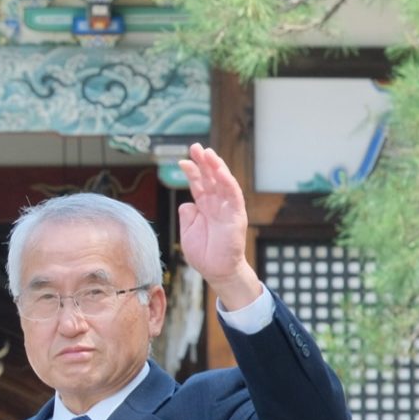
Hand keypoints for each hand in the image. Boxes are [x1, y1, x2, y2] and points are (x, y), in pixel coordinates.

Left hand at [177, 142, 262, 308]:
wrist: (217, 272)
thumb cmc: (203, 254)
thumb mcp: (188, 232)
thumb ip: (187, 216)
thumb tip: (186, 203)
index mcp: (204, 207)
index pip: (198, 184)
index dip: (191, 172)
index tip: (182, 161)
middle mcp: (216, 205)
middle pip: (210, 179)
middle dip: (203, 162)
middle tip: (196, 147)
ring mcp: (227, 209)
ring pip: (223, 183)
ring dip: (216, 167)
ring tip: (208, 153)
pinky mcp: (236, 216)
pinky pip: (234, 197)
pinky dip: (228, 183)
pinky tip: (221, 171)